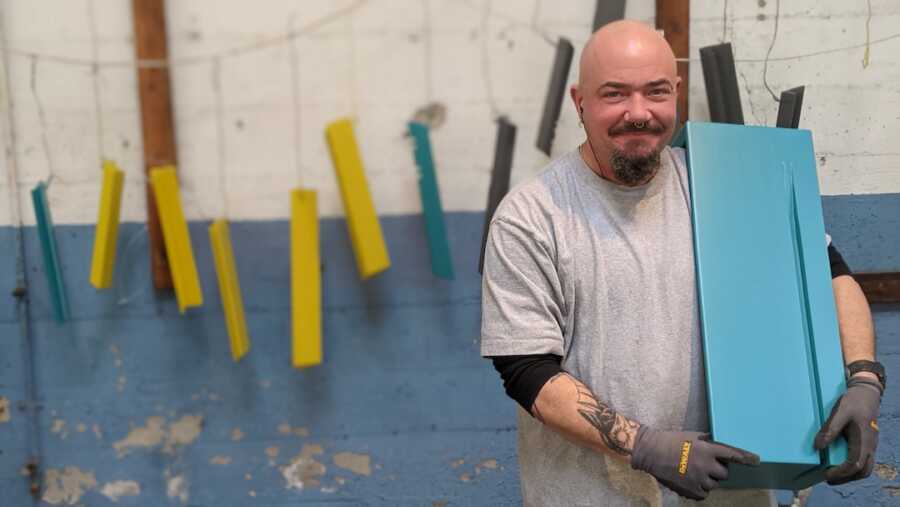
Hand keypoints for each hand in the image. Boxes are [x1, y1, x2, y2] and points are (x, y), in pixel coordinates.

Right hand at [630, 427, 759, 500]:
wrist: (651, 452)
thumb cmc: (671, 441)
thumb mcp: (692, 435)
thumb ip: (709, 442)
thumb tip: (722, 445)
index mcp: (707, 449)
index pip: (732, 455)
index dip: (746, 458)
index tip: (757, 461)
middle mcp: (705, 465)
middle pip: (724, 474)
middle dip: (718, 470)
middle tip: (707, 465)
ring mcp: (698, 479)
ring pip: (714, 484)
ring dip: (708, 479)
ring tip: (695, 472)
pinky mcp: (691, 490)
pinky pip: (704, 493)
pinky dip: (700, 488)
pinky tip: (690, 479)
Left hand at [814, 376, 881, 484]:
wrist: (867, 393)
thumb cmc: (854, 402)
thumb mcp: (839, 413)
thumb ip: (830, 429)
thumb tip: (818, 447)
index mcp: (864, 440)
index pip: (855, 465)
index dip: (841, 473)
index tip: (827, 474)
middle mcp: (870, 446)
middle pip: (863, 471)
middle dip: (846, 478)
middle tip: (829, 479)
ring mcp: (871, 445)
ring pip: (865, 467)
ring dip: (850, 474)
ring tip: (833, 473)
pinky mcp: (867, 442)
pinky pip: (863, 460)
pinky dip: (853, 466)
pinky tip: (840, 462)